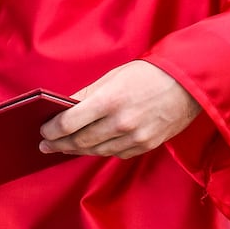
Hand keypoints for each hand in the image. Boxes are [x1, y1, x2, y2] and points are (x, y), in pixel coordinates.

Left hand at [38, 60, 201, 158]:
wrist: (187, 85)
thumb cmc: (146, 75)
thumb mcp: (111, 78)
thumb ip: (86, 95)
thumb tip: (63, 107)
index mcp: (108, 101)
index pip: (70, 122)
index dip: (52, 130)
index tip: (43, 131)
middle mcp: (120, 123)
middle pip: (80, 141)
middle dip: (60, 144)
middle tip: (46, 144)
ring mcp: (135, 138)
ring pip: (97, 151)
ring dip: (77, 150)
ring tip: (63, 148)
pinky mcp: (146, 146)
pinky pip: (116, 154)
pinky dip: (100, 151)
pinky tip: (90, 148)